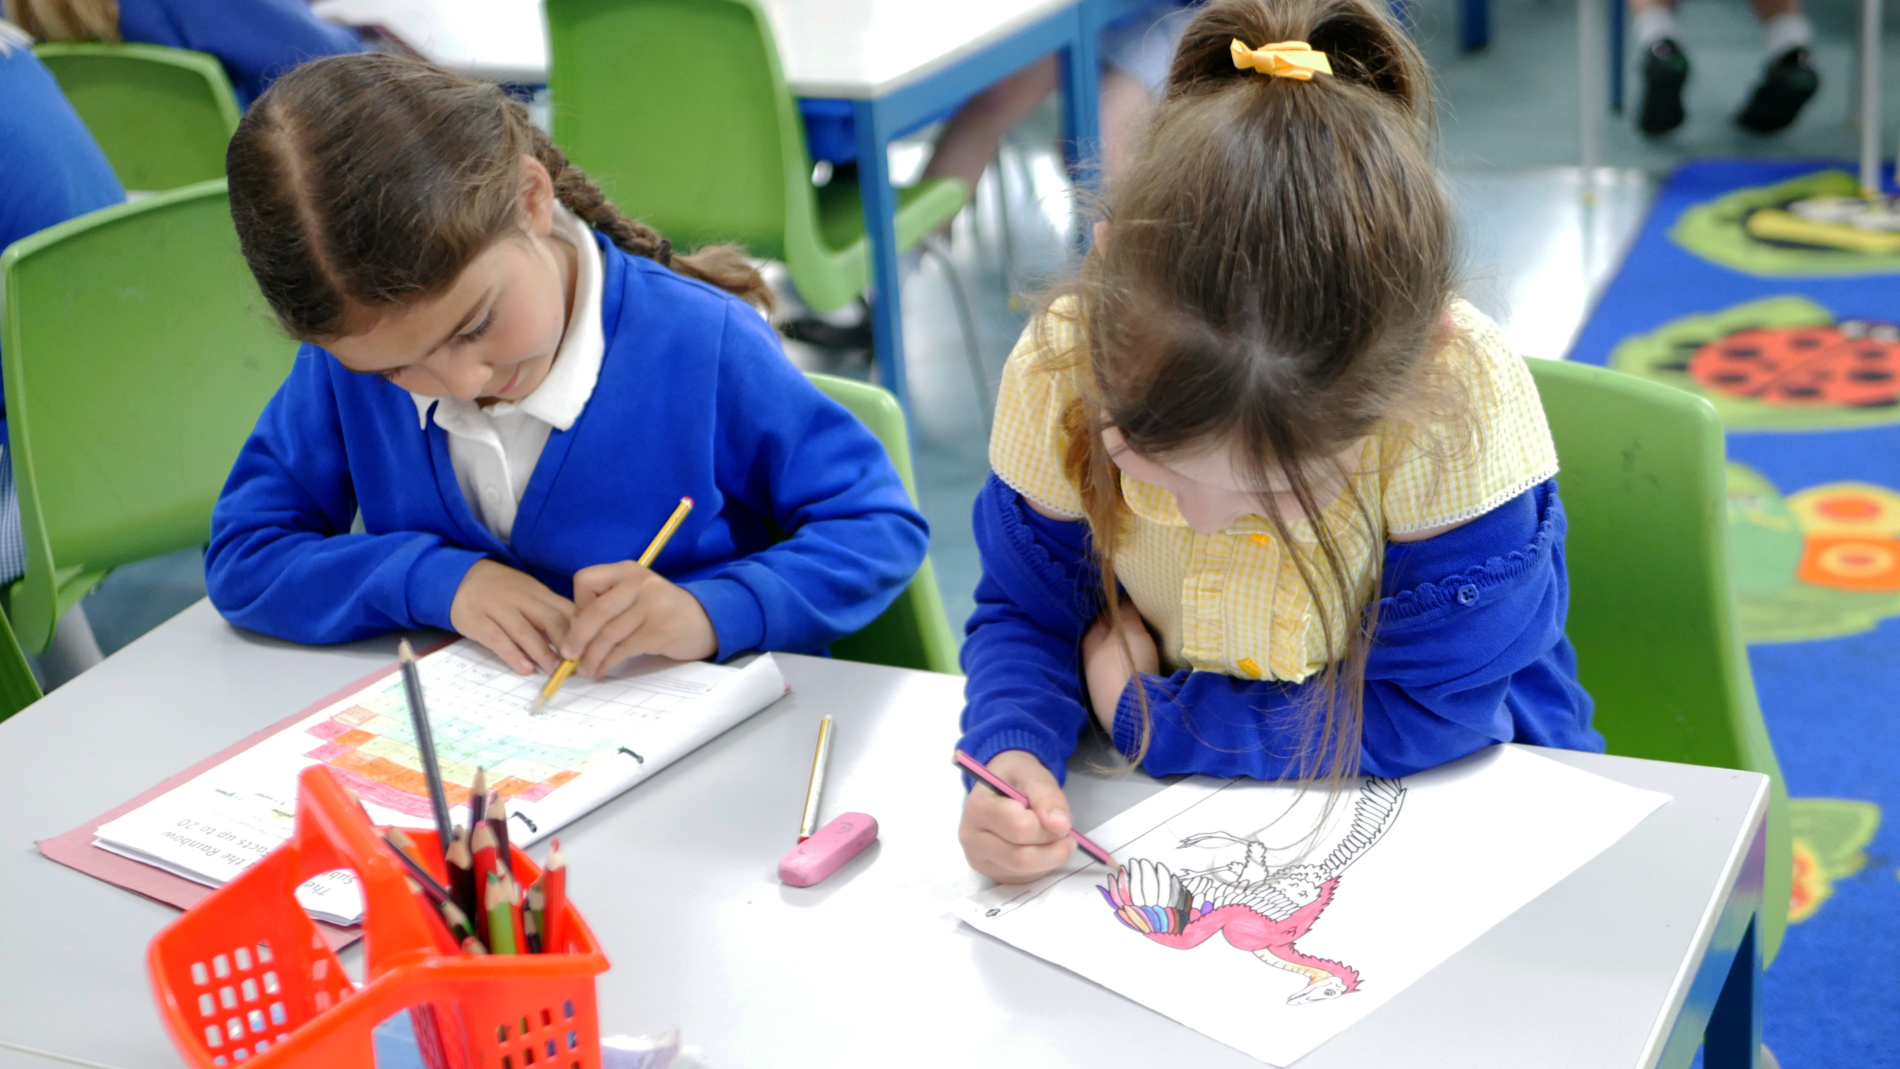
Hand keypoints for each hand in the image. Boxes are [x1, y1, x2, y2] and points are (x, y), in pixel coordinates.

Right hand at [449, 559, 573, 674]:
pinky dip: (512, 655)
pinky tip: (525, 668)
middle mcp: (520, 598)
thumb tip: (578, 636)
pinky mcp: (476, 620)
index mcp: (537, 591)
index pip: (566, 610)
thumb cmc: (501, 589)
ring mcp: (497, 608)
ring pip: (525, 631)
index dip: (581, 631)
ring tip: (555, 671)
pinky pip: (497, 639)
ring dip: (543, 653)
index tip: (592, 651)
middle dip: (566, 643)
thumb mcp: (529, 592)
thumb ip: (550, 610)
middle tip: (577, 665)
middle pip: (550, 620)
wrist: (459, 576)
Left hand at [560, 560, 717, 676]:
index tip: (584, 623)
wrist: (704, 621)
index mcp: (627, 570)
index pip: (586, 581)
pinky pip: (624, 649)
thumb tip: (573, 634)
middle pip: (596, 611)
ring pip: (609, 634)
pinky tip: (603, 669)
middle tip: (569, 655)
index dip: (578, 604)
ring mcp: (653, 605)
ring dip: (592, 656)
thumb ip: (607, 605)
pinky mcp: (660, 629)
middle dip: (578, 637)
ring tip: (585, 669)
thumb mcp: (635, 597)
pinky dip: (608, 662)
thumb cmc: (661, 611)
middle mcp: (640, 582)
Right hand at [958, 750, 1074, 882]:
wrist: (1001, 787)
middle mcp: (971, 837)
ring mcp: (979, 859)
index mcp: (978, 808)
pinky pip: (1024, 879)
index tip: (1060, 817)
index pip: (1019, 828)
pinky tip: (1039, 848)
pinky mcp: (991, 873)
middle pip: (1020, 857)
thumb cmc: (1016, 779)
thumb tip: (1060, 825)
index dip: (1047, 826)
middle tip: (1065, 835)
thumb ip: (1047, 796)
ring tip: (1051, 837)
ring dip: (1049, 857)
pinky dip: (1041, 867)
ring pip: (1024, 871)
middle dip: (1052, 848)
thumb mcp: (1033, 774)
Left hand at [1082, 600, 1158, 731]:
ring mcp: (1102, 686)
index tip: (1137, 602)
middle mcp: (1090, 664)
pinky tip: (1150, 667)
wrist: (1135, 714)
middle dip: (1127, 631)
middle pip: (1111, 639)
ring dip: (1133, 651)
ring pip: (1119, 659)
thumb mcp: (1128, 630)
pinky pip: (1128, 676)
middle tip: (1148, 621)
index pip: (1104, 616)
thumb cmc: (1127, 665)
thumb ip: (1126, 613)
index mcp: (1089, 642)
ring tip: (1153, 643)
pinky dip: (1137, 669)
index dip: (1120, 606)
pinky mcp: (1117, 702)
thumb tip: (1122, 599)